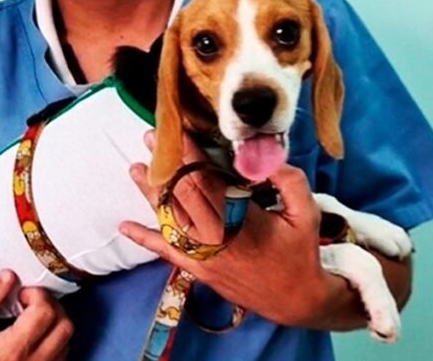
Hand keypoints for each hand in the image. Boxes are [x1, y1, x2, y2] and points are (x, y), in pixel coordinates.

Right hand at [0, 271, 71, 360]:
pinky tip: (34, 337)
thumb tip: (8, 276)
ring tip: (31, 320)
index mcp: (12, 350)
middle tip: (30, 303)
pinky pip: (62, 357)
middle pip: (64, 325)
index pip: (45, 312)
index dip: (36, 294)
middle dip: (50, 306)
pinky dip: (54, 342)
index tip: (22, 294)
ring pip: (66, 341)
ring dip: (54, 324)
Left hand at [122, 134, 345, 327]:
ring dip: (151, 192)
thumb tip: (265, 158)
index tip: (178, 132)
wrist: (295, 301)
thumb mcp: (307, 212)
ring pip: (170, 217)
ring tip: (136, 168)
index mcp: (241, 220)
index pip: (208, 180)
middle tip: (151, 138)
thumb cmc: (301, 253)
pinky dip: (145, 238)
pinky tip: (125, 226)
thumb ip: (290, 181)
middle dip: (166, 165)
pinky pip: (167, 251)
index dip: (190, 154)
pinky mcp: (198, 269)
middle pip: (183, 195)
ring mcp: (202, 255)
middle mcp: (215, 237)